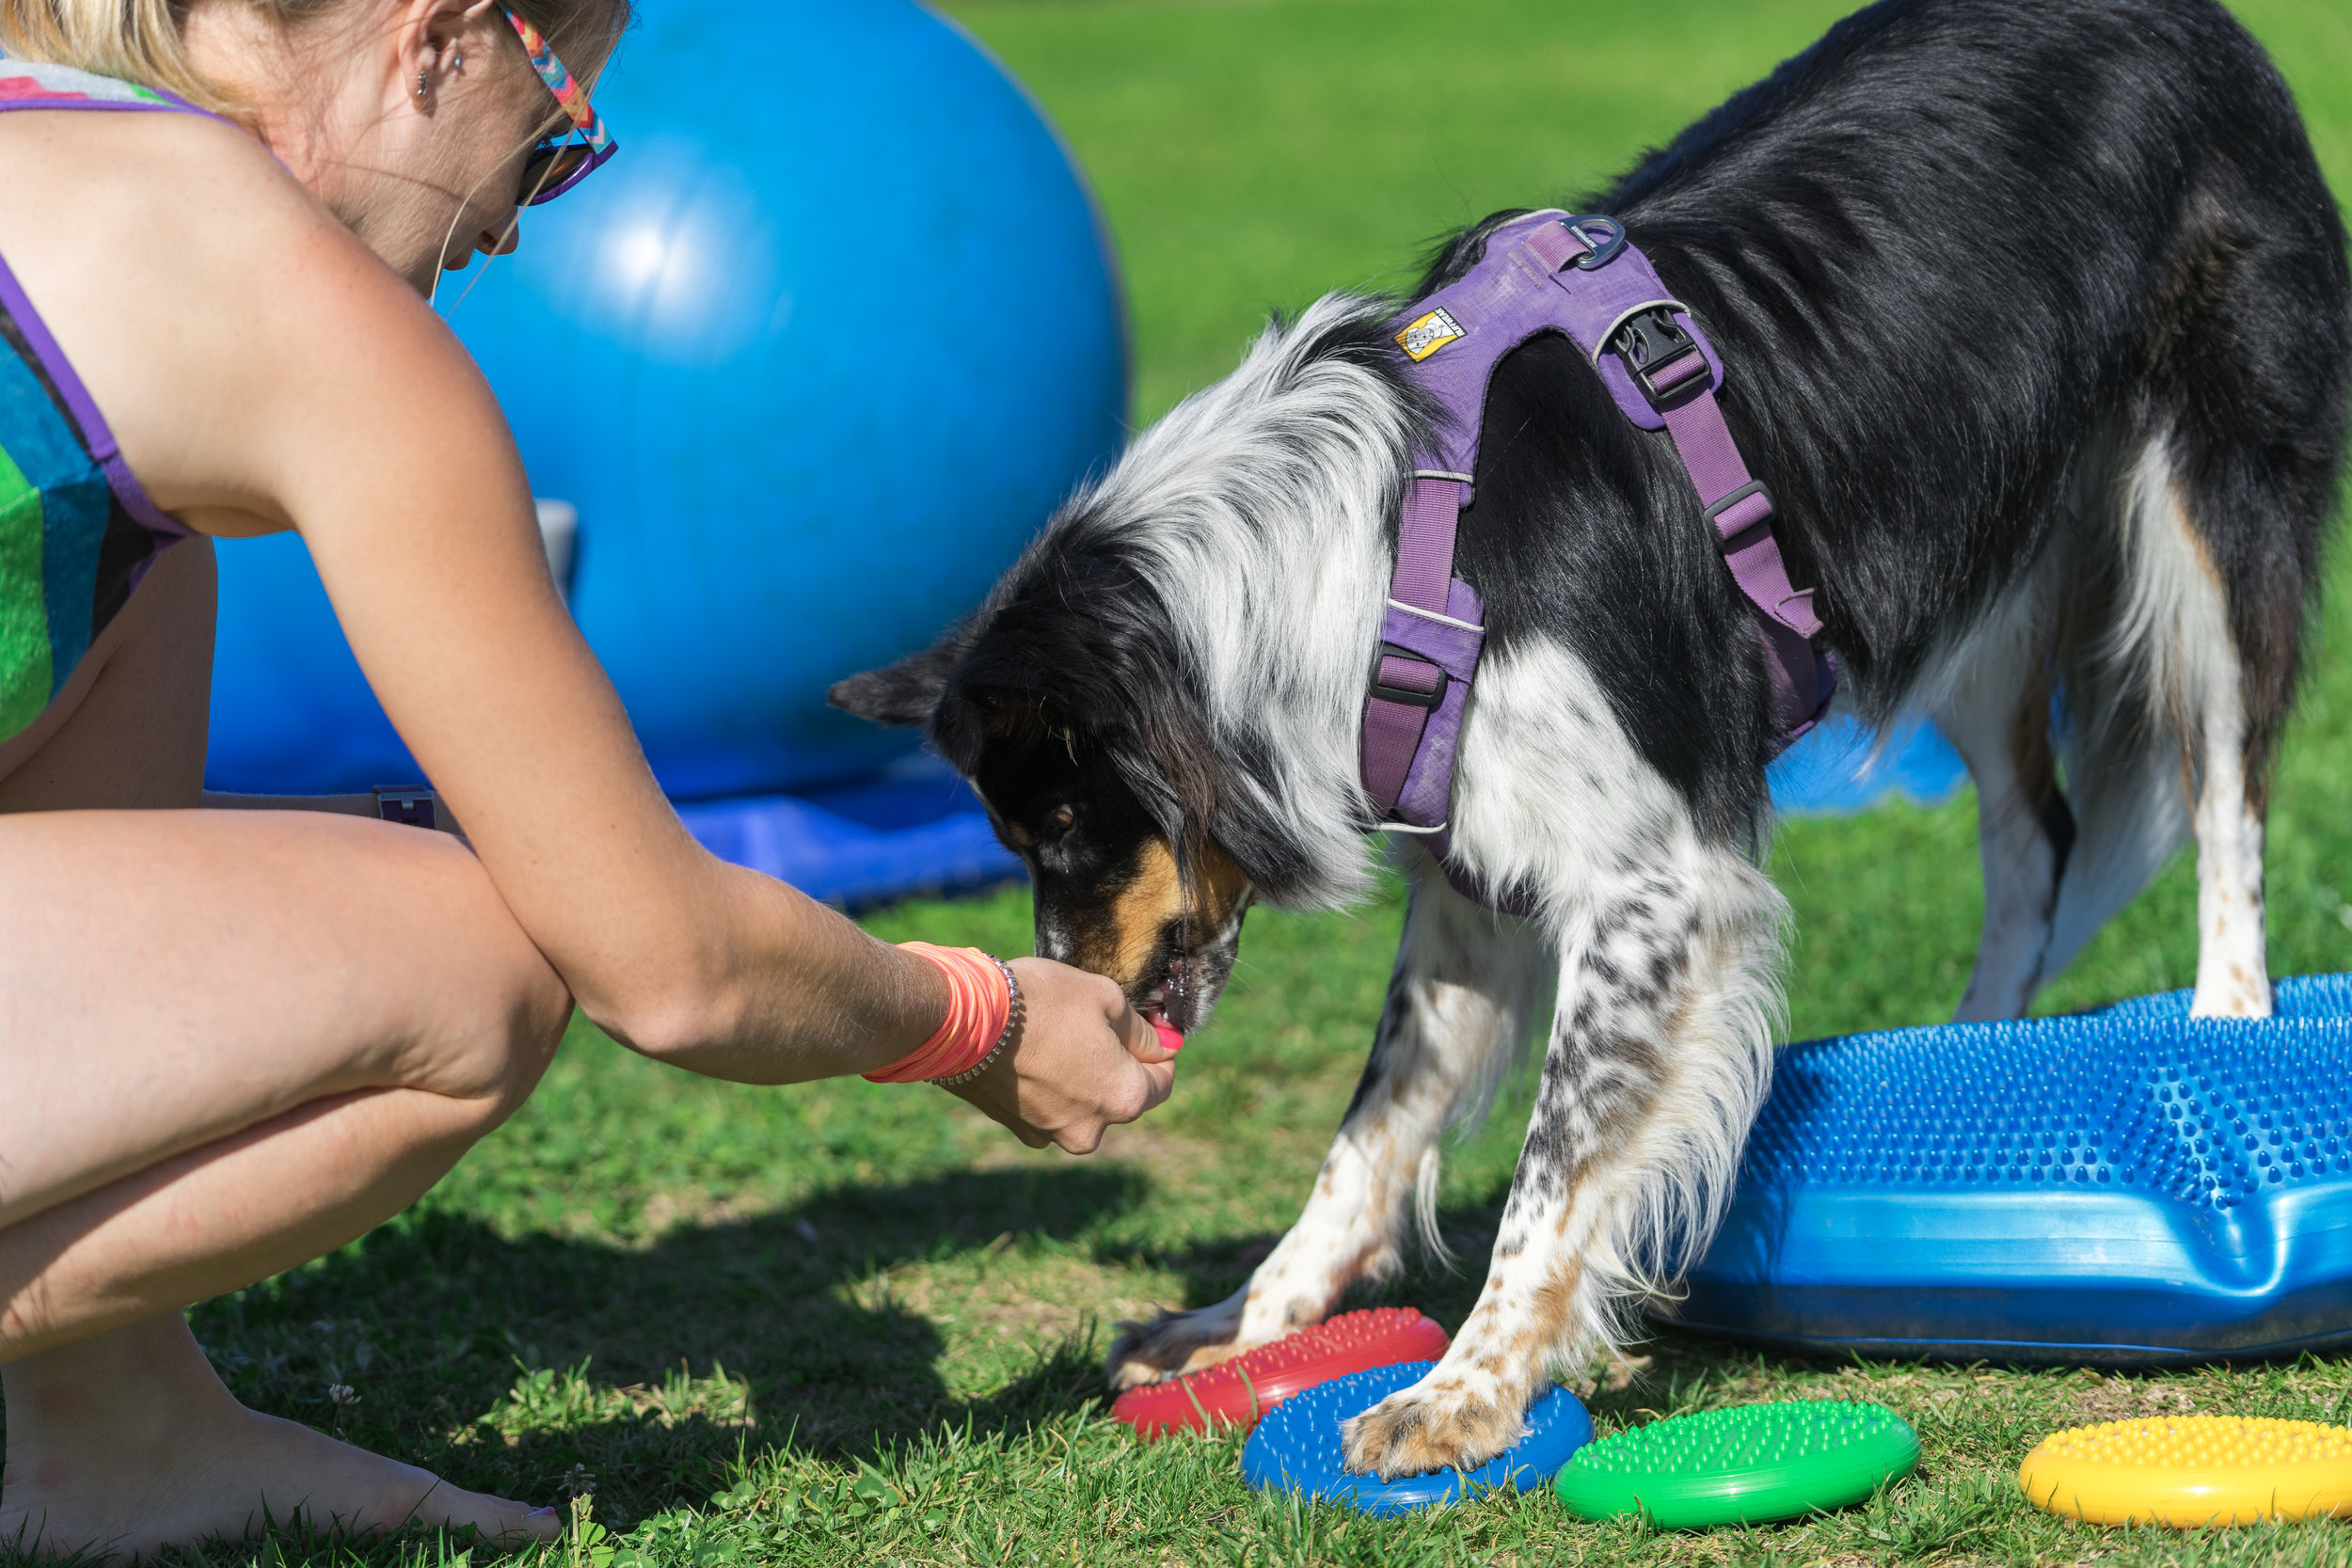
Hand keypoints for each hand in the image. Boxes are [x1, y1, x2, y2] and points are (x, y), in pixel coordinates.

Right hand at [943, 958, 1176, 1152]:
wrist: (962, 1022)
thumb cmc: (1041, 1003)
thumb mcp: (1106, 998)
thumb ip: (1141, 1029)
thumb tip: (1162, 1045)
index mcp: (1123, 1098)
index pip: (1164, 1082)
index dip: (1161, 1050)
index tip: (1147, 1026)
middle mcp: (1092, 1129)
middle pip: (1122, 1096)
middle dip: (1118, 1062)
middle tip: (1097, 1022)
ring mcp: (1051, 1134)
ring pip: (1084, 1103)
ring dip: (1081, 1074)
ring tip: (1058, 1035)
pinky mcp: (1018, 1128)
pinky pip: (1049, 1108)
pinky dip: (1049, 1085)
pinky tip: (1031, 1053)